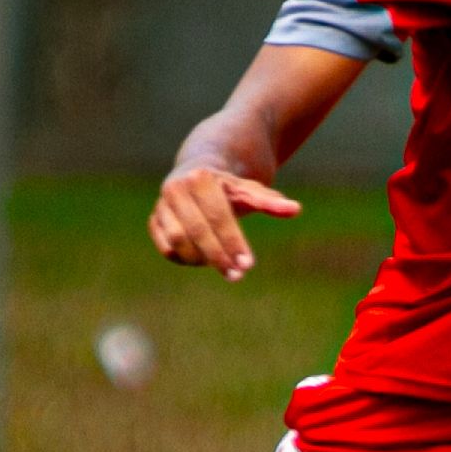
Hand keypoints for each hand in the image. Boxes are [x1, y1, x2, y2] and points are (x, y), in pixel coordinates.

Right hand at [149, 164, 302, 279]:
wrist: (197, 176)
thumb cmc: (229, 188)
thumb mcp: (250, 192)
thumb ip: (270, 202)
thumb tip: (296, 210)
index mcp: (200, 177)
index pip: (218, 215)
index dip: (233, 241)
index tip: (248, 265)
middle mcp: (175, 188)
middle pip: (196, 230)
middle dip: (217, 256)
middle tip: (237, 275)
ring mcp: (161, 205)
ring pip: (177, 241)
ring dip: (201, 259)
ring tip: (224, 266)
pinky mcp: (154, 221)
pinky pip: (166, 248)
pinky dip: (185, 259)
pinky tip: (205, 261)